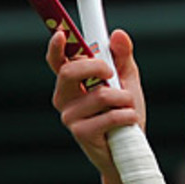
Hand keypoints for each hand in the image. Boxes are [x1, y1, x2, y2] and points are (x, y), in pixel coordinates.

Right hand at [46, 28, 146, 174]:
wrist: (128, 150)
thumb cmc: (124, 113)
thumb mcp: (127, 80)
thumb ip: (122, 57)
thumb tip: (118, 35)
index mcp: (72, 82)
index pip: (58, 61)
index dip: (55, 47)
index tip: (62, 34)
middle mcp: (65, 98)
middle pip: (70, 72)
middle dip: (97, 67)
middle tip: (112, 74)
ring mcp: (70, 116)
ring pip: (101, 95)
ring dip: (125, 99)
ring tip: (127, 107)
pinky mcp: (80, 133)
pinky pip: (111, 115)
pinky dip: (128, 116)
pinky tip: (127, 123)